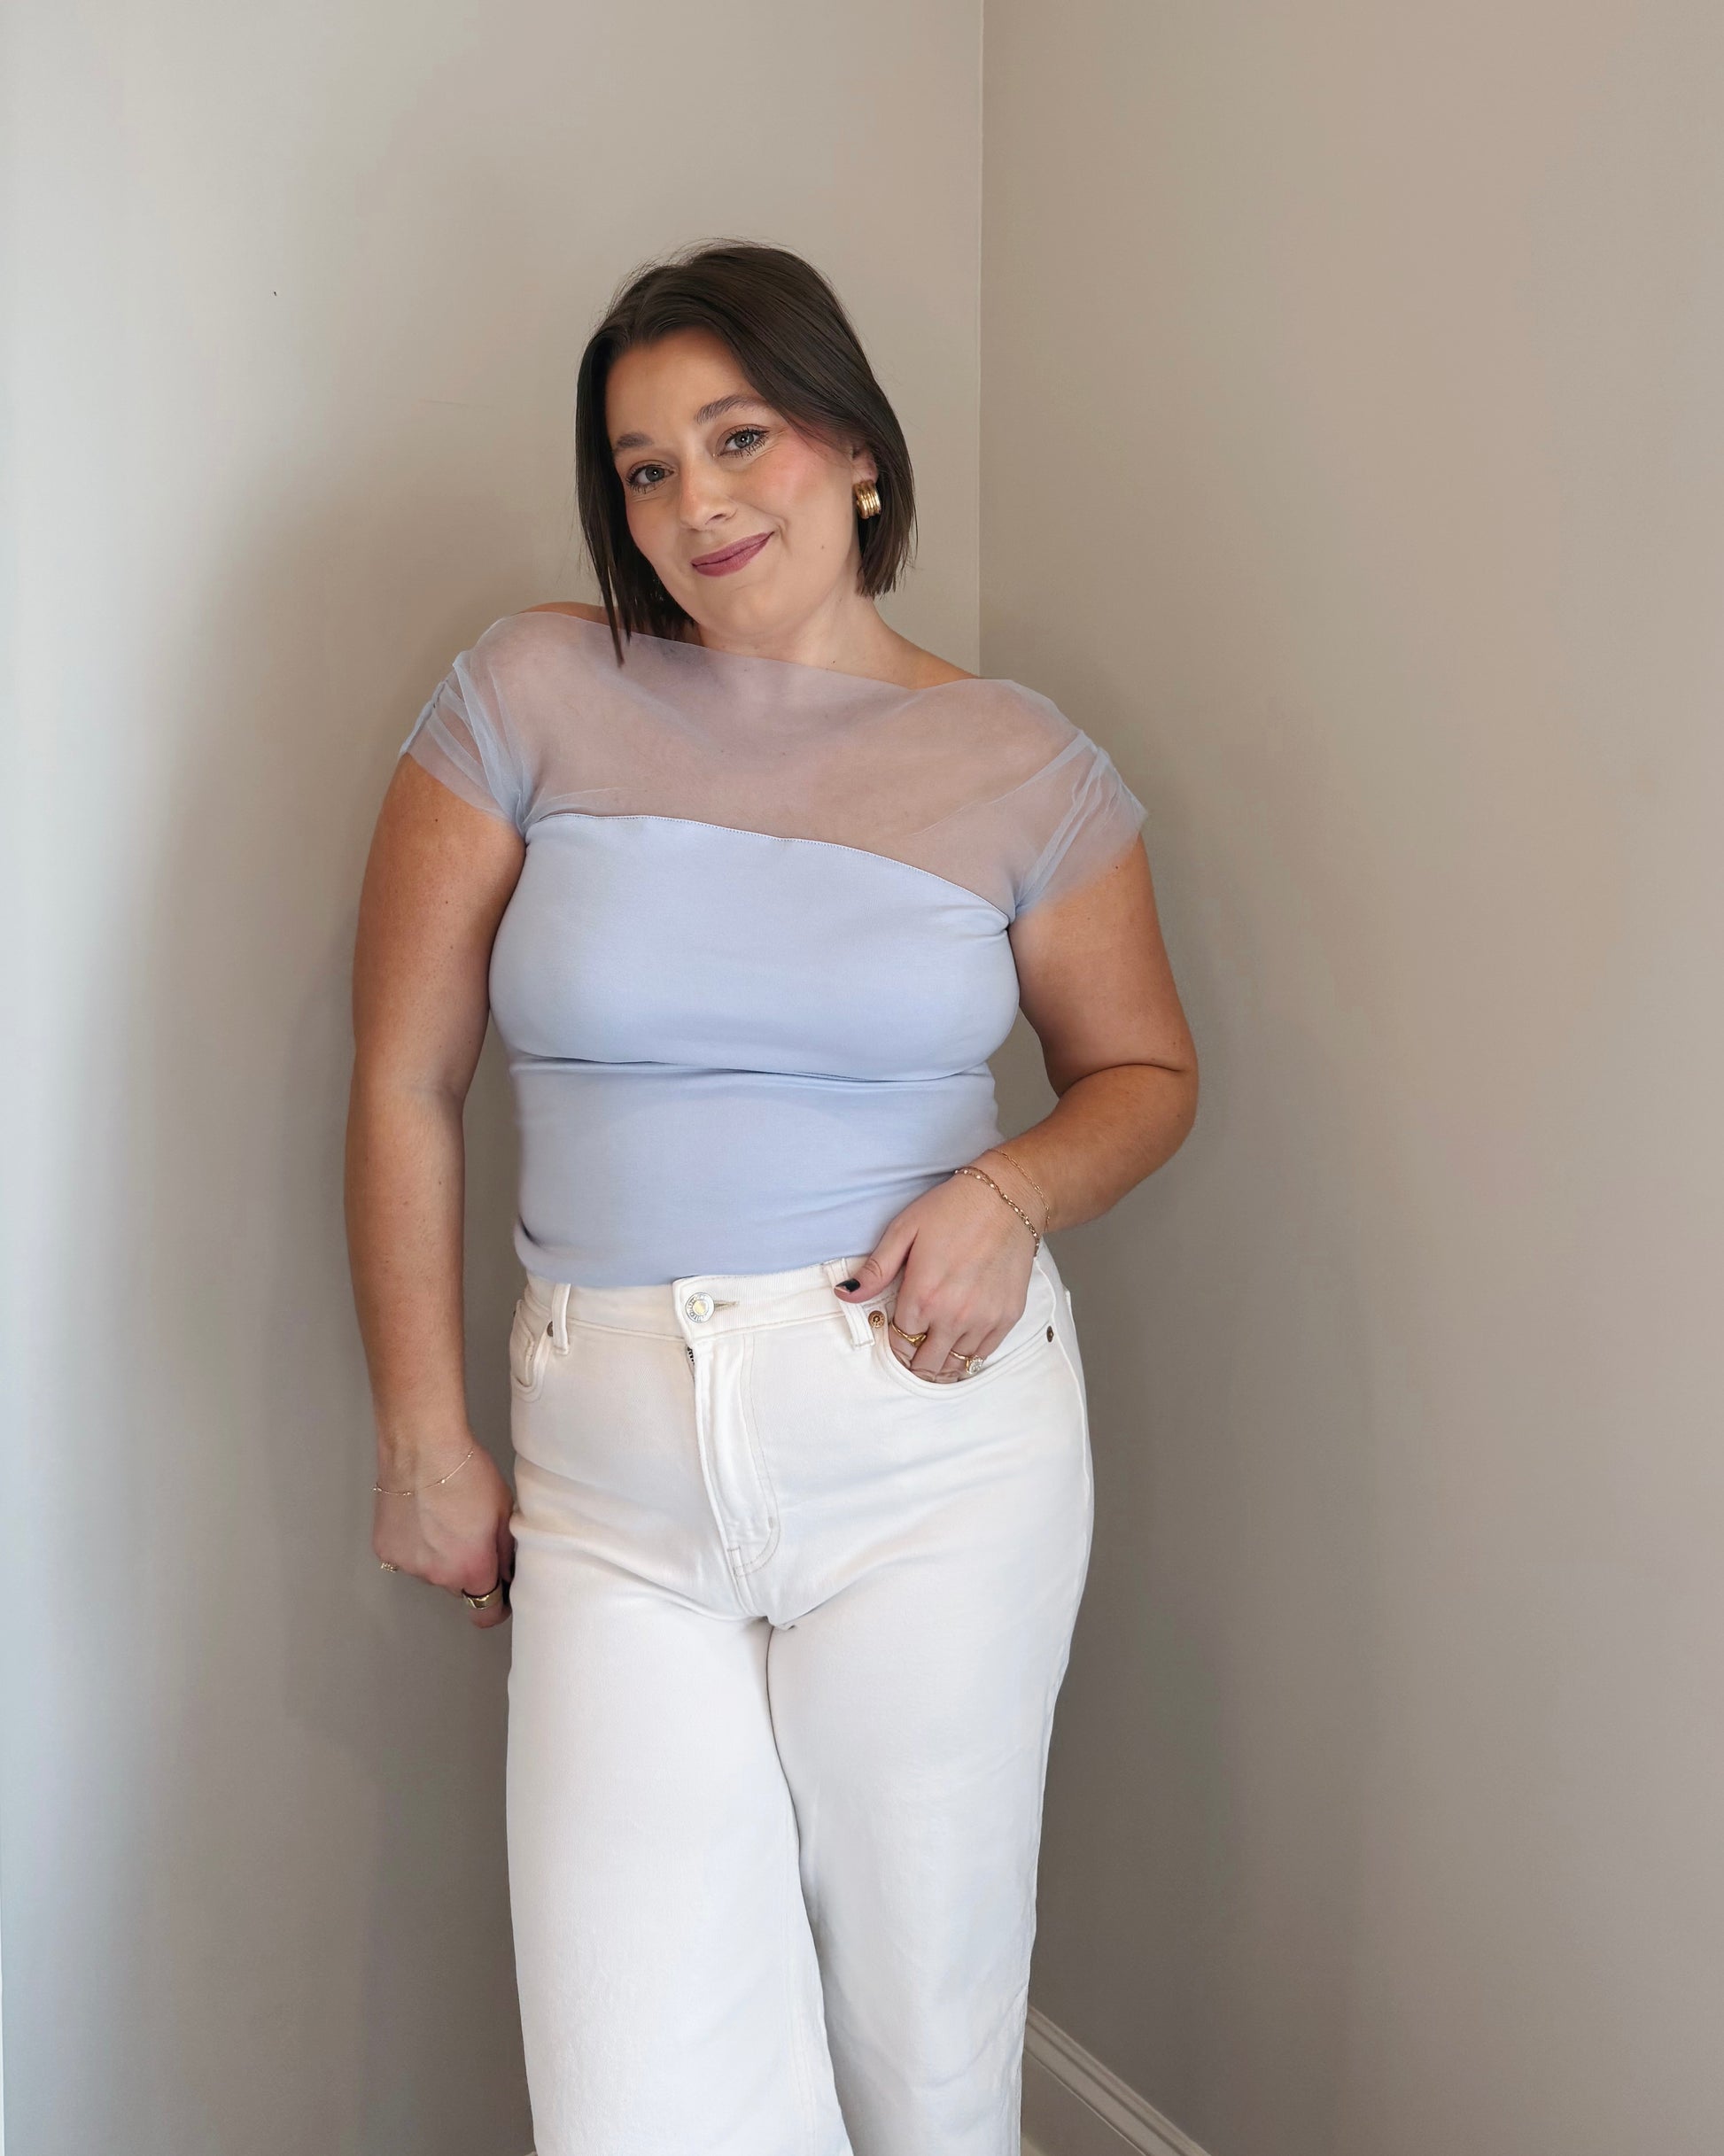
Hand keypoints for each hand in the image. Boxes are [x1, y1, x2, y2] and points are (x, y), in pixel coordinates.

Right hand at [373, 1437, 515, 1628]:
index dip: (497, 1604)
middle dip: (467, 1569)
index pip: (486, 1613)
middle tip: (469, 1535)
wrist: (422, 1449)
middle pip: (459, 1587)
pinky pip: (407, 1557)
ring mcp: (408, 1565)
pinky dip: (414, 1544)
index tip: (500, 1592)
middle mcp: (438, 1576)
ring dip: (438, 1556)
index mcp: (472, 1569)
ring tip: (441, 1519)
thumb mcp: (504, 1512)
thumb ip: (507, 1552)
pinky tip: (419, 1517)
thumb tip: (507, 1573)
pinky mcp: (386, 1551)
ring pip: (431, 1571)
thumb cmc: (466, 1473)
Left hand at [833, 1161, 1041, 1381]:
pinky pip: (984, 1355)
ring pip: (955, 1365)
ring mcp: (985, 1319)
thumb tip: (845, 1294)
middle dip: (915, 1361)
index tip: (895, 1335)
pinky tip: (959, 1344)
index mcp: (923, 1296)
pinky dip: (969, 1356)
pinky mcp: (1008, 1316)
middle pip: (926, 1364)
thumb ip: (875, 1270)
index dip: (894, 1343)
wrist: (1005, 1197)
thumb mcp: (904, 1231)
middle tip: (912, 1351)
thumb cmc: (952, 1210)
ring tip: (934, 1350)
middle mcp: (954, 1315)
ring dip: (941, 1362)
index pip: (900, 1344)